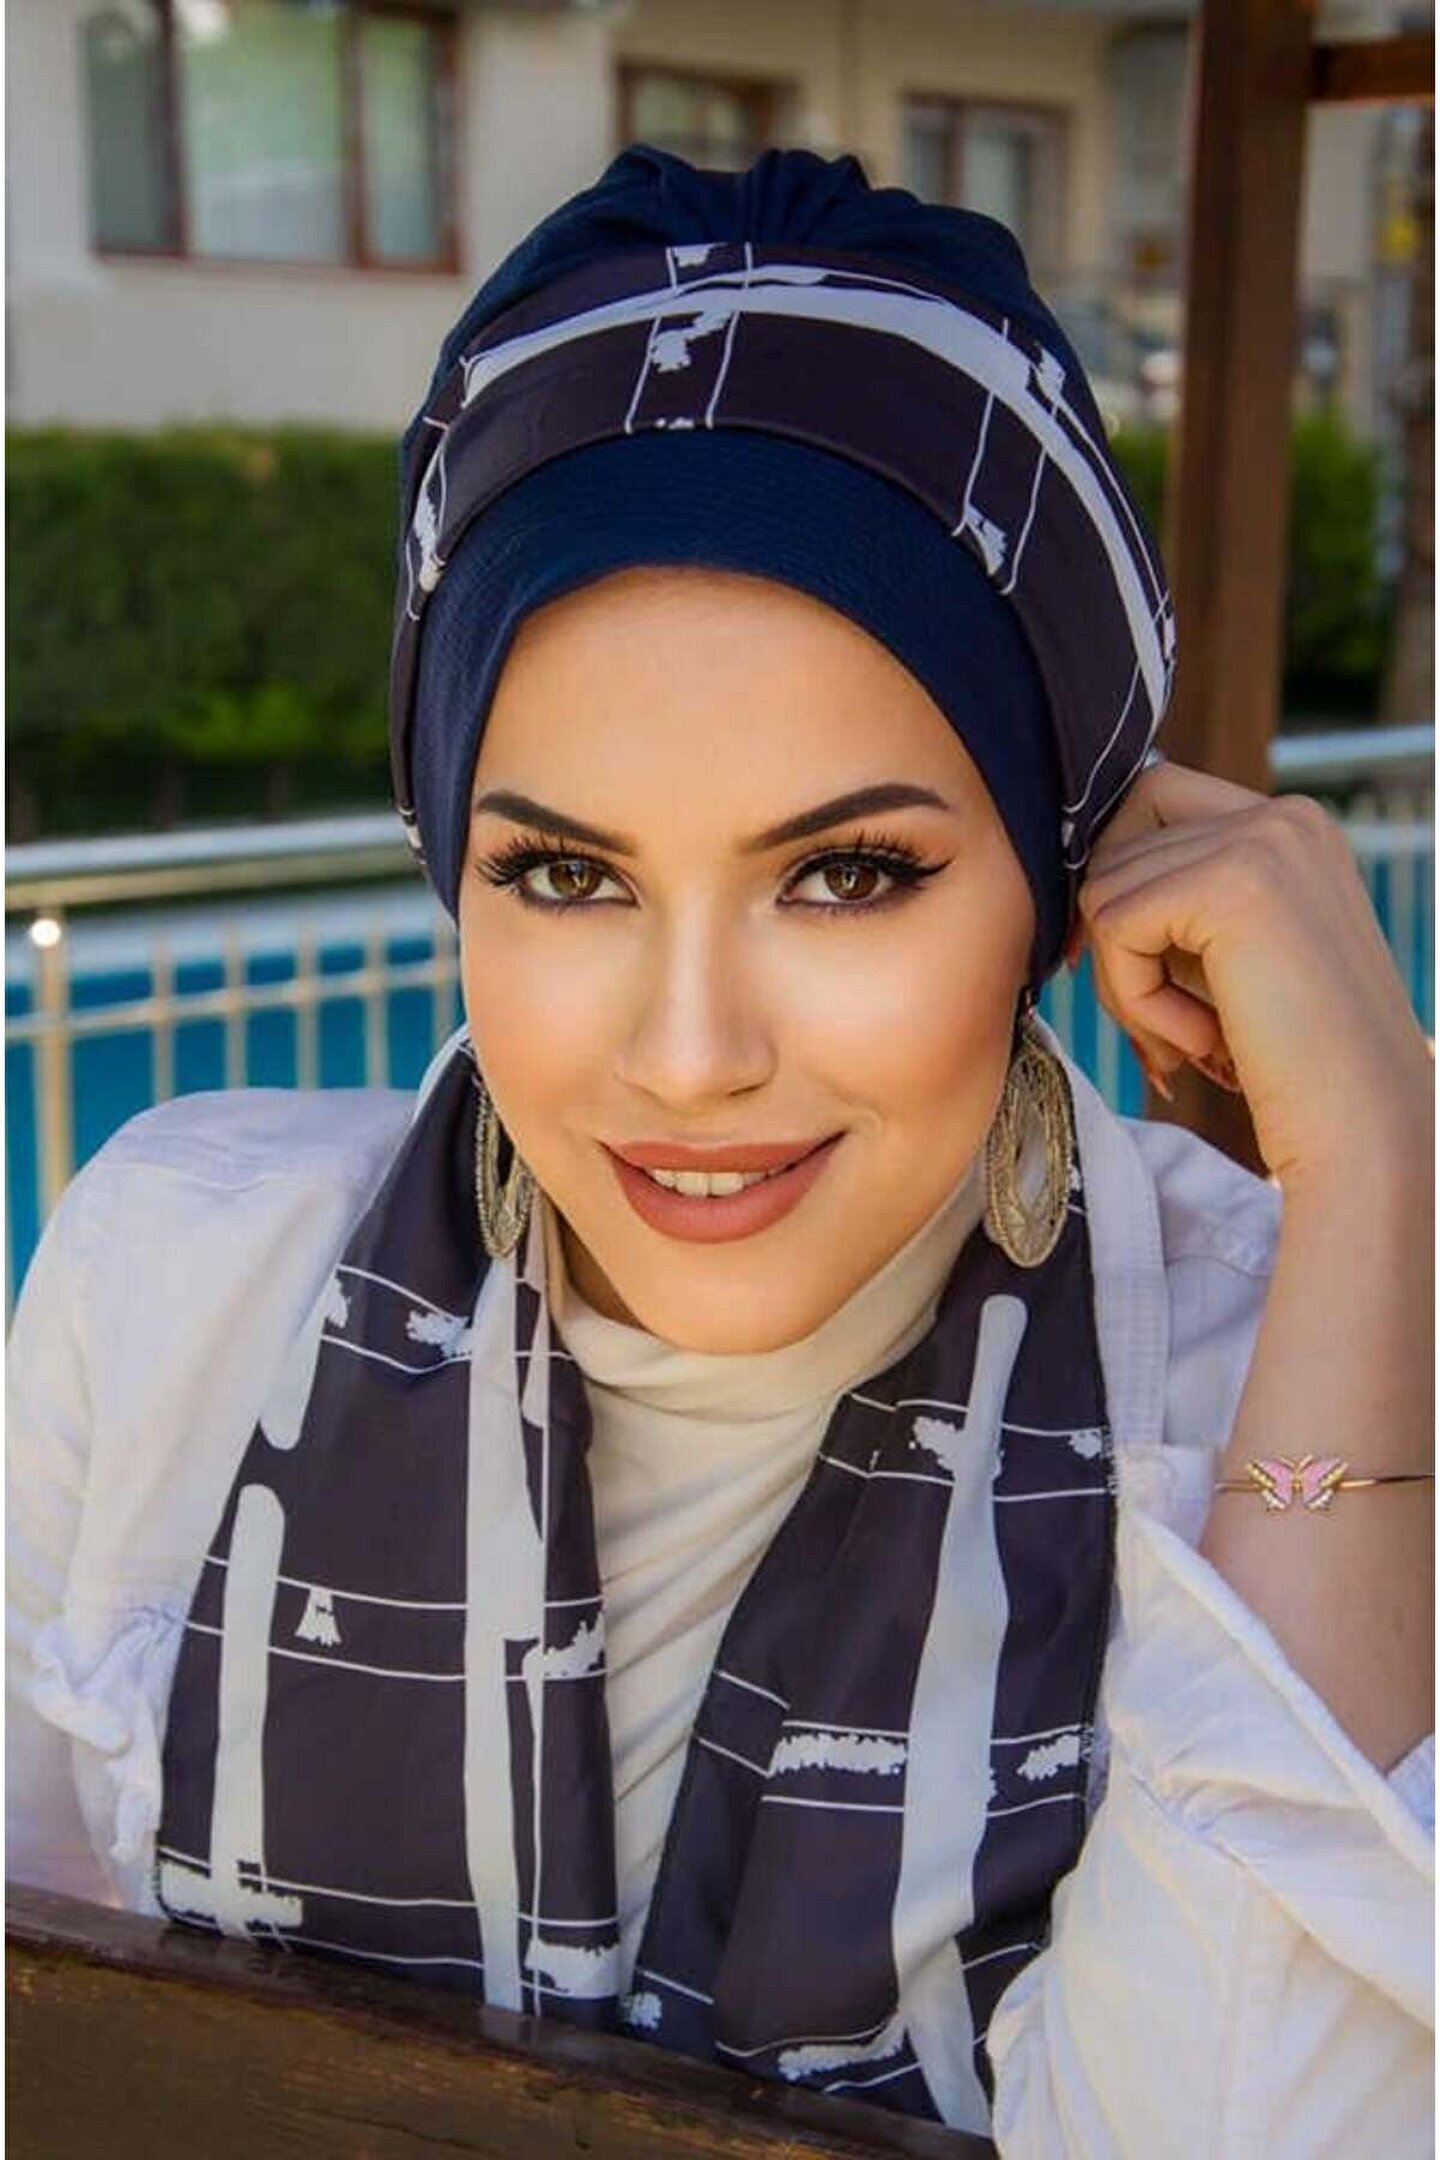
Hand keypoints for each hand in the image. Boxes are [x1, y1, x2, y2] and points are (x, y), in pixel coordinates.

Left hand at [1068, 759, 1432, 1185]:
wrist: (1363, 1127)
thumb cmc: (1294, 1063)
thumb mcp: (1236, 956)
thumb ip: (1179, 904)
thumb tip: (1082, 879)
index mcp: (1292, 826)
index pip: (1150, 802)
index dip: (1116, 880)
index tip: (1119, 960)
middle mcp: (1284, 816)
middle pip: (1118, 846)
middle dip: (1116, 946)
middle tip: (1162, 1027)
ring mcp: (1262, 841)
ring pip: (1105, 892)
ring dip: (1127, 985)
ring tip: (1194, 1040)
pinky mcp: (1229, 886)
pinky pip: (1113, 927)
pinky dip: (1135, 1000)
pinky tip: (1202, 1041)